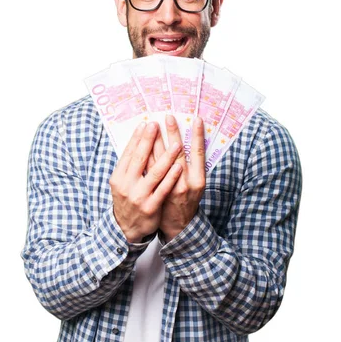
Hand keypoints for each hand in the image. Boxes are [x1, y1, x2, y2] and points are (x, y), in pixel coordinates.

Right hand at [109, 121, 182, 242]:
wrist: (127, 228)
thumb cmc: (128, 200)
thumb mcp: (122, 183)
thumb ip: (129, 166)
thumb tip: (138, 141)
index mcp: (118, 177)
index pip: (128, 153)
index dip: (137, 138)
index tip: (145, 123)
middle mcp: (126, 186)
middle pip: (139, 159)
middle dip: (149, 140)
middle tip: (157, 124)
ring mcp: (138, 197)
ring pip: (154, 173)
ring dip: (166, 156)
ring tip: (176, 143)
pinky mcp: (150, 207)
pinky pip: (163, 189)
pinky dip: (171, 177)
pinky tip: (178, 166)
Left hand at [158, 115, 205, 242]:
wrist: (177, 225)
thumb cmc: (187, 201)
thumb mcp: (195, 185)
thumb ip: (192, 167)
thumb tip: (186, 143)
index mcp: (198, 180)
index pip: (198, 153)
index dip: (197, 136)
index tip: (196, 119)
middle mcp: (185, 183)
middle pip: (178, 153)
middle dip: (173, 133)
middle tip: (169, 116)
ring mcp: (169, 188)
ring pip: (160, 160)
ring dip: (156, 141)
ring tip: (153, 125)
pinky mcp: (154, 192)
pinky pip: (149, 171)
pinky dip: (146, 157)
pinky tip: (142, 144)